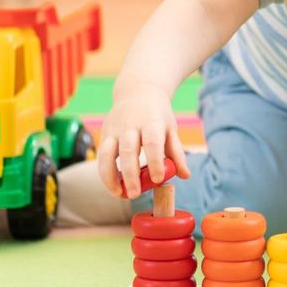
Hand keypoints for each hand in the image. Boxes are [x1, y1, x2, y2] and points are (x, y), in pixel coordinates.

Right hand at [96, 83, 189, 198]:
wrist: (138, 91)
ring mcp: (115, 129)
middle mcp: (131, 125)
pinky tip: (113, 186)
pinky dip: (104, 173)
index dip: (155, 162)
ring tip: (119, 194)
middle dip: (130, 175)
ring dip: (110, 177)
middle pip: (128, 151)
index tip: (158, 180)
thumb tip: (185, 176)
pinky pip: (101, 156)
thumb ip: (177, 152)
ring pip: (107, 154)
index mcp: (152, 122)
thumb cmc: (158, 115)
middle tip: (135, 195)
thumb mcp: (170, 129)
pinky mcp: (104, 133)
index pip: (153, 143)